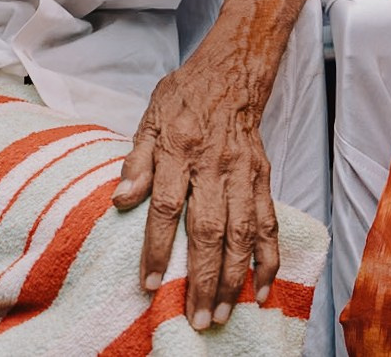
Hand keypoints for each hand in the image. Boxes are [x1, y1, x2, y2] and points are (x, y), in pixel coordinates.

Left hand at [112, 39, 278, 330]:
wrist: (234, 71)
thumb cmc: (185, 96)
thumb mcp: (150, 118)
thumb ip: (136, 162)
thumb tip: (121, 200)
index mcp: (180, 149)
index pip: (167, 206)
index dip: (158, 248)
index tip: (151, 283)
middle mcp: (215, 165)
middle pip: (210, 230)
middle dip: (203, 279)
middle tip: (195, 318)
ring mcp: (244, 174)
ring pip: (243, 234)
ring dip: (234, 278)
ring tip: (223, 313)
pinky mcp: (264, 178)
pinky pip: (269, 223)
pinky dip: (268, 258)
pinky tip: (262, 288)